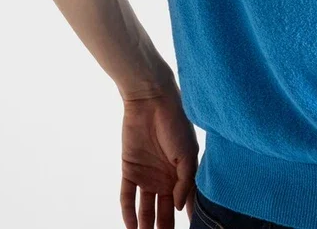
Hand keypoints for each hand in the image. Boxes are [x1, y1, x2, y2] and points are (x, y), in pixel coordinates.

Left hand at [120, 79, 199, 228]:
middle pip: (165, 212)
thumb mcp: (188, 154)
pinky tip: (131, 228)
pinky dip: (128, 213)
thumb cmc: (176, 123)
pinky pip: (127, 197)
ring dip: (146, 227)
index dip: (189, 220)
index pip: (186, 204)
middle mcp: (165, 178)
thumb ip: (185, 183)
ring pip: (146, 209)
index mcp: (183, 174)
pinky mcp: (129, 170)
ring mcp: (147, 175)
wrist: (152, 100)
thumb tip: (180, 209)